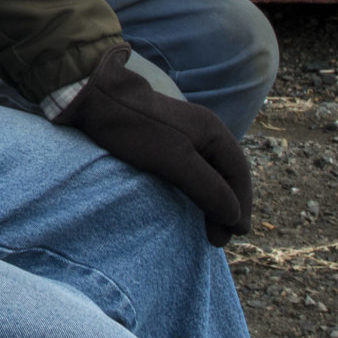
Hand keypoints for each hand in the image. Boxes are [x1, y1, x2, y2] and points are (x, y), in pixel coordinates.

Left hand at [55, 44, 251, 244]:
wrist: (96, 97)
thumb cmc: (136, 127)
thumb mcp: (175, 160)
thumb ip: (207, 187)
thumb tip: (234, 216)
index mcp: (213, 131)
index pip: (238, 173)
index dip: (241, 205)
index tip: (237, 234)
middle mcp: (204, 132)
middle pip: (226, 175)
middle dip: (227, 207)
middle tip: (219, 240)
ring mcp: (185, 137)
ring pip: (208, 175)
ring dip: (212, 202)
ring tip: (208, 231)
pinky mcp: (165, 142)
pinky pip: (191, 172)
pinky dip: (196, 192)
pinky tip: (189, 206)